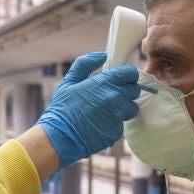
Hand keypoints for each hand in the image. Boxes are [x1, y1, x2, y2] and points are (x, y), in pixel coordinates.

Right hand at [36, 51, 139, 169]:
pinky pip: (122, 124)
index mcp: (106, 83)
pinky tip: (99, 124)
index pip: (131, 74)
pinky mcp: (116, 132)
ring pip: (131, 108)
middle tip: (110, 95)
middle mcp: (116, 98)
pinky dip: (114, 124)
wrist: (59, 137)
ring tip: (105, 111)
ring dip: (123, 108)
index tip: (120, 79)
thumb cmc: (62, 109)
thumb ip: (86, 63)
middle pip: (134, 90)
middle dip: (125, 91)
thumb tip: (103, 55)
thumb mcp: (69, 81)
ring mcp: (118, 116)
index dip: (127, 75)